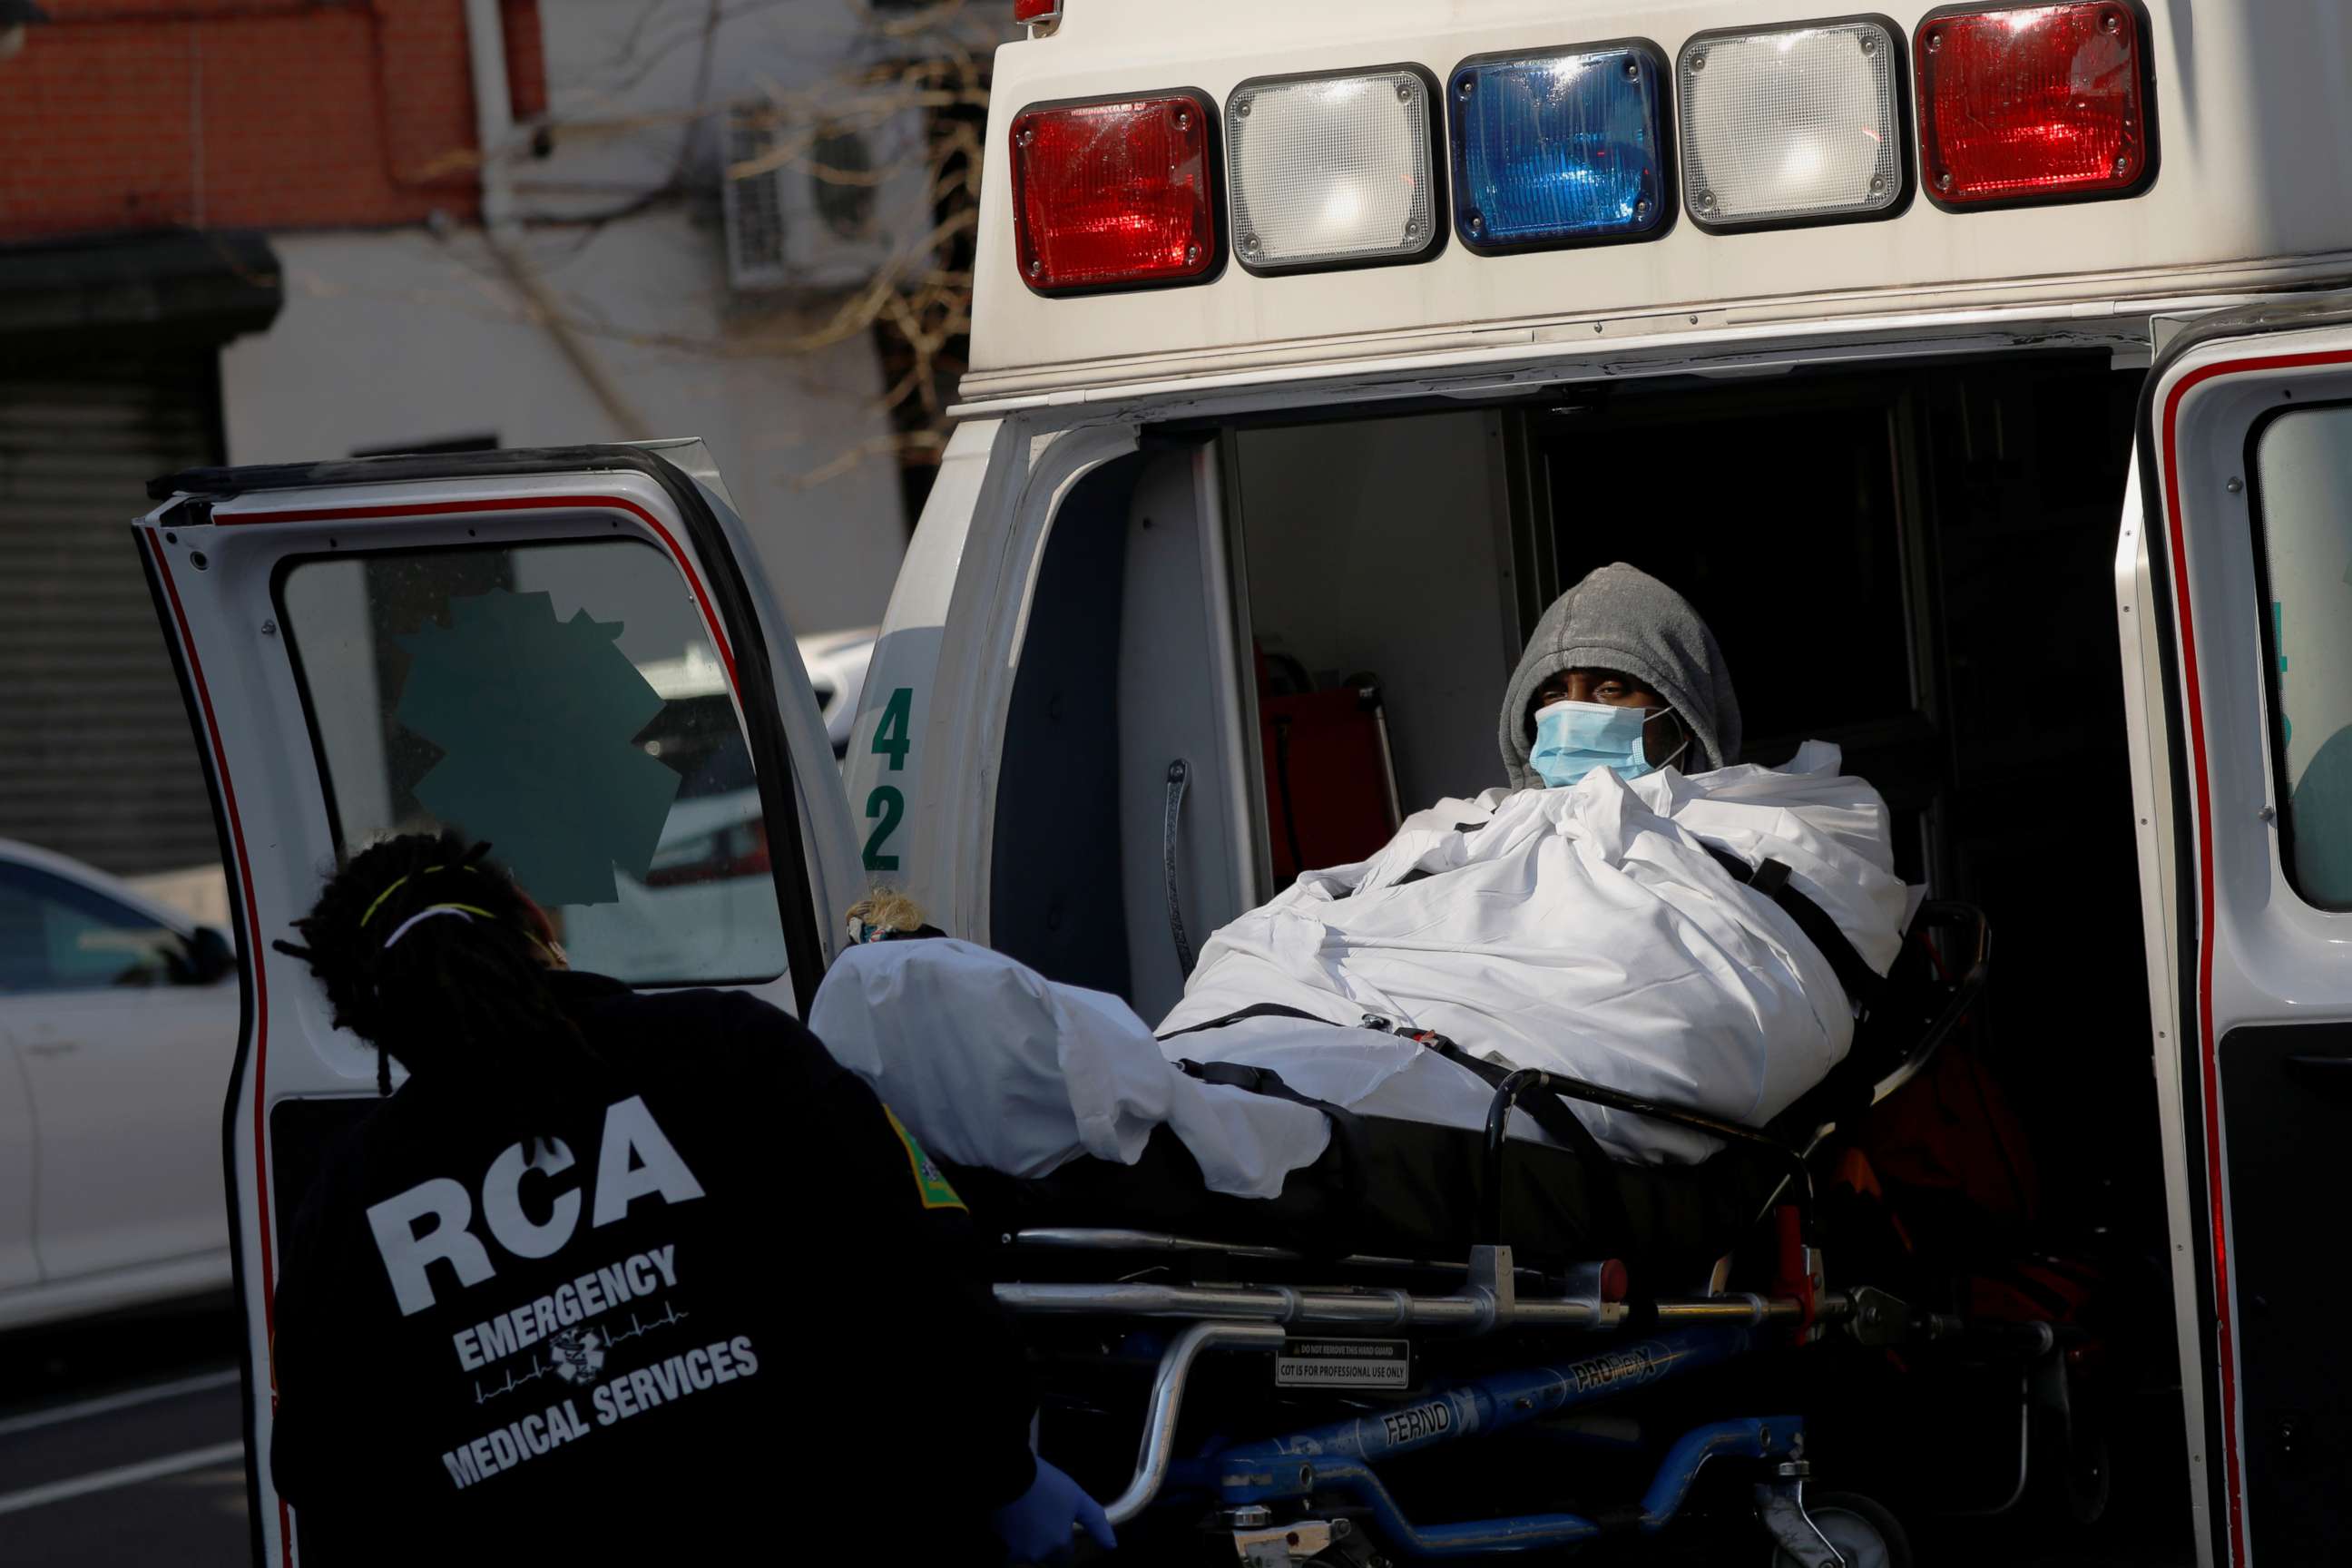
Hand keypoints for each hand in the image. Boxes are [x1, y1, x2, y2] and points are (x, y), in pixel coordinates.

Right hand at [992, 1458, 1115, 1562]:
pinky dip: (1006, 1537)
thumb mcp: (1076, 1497)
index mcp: (1058, 1545)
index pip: (1064, 1557)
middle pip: (1043, 1555)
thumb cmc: (1044, 1483)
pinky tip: (1008, 1518)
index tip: (1056, 1523)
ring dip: (1024, 1539)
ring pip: (1023, 1551)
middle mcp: (1036, 1555)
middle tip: (1038, 1513)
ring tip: (1023, 1512)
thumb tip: (1112, 1546)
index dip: (1062, 1540)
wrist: (1007, 1474)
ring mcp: (1013, 1552)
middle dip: (1042, 1540)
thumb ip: (1095, 1522)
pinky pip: (1004, 1547)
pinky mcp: (995, 1545)